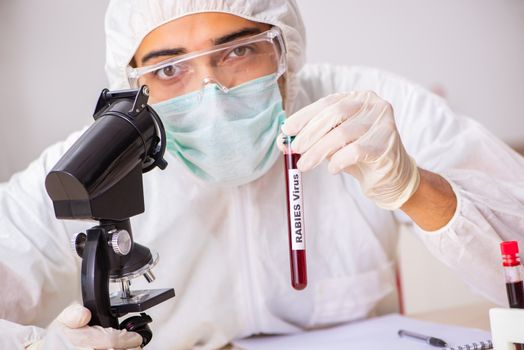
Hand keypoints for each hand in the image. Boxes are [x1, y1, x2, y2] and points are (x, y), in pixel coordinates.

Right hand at [27, 304, 141, 349]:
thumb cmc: (57, 341)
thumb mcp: (62, 321)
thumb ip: (74, 313)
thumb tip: (84, 314)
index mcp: (85, 342)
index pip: (114, 340)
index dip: (129, 339)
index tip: (135, 337)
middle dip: (132, 348)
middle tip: (135, 345)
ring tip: (127, 349)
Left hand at [280, 91, 419, 209]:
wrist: (390, 177)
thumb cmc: (358, 156)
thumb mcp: (331, 144)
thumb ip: (311, 139)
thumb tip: (282, 142)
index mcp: (357, 98)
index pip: (326, 103)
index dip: (304, 116)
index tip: (286, 130)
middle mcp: (372, 104)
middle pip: (333, 115)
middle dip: (309, 134)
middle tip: (295, 150)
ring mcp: (383, 121)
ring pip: (342, 133)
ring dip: (318, 151)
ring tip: (305, 164)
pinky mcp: (387, 142)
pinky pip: (356, 150)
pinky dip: (339, 160)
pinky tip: (332, 168)